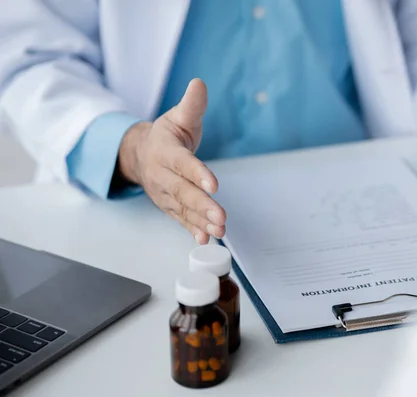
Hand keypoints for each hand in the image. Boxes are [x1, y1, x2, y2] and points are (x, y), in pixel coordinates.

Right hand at [118, 78, 224, 243]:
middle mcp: (162, 175)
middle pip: (182, 191)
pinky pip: (180, 220)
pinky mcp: (169, 206)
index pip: (182, 163)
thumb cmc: (166, 136)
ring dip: (200, 220)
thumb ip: (192, 104)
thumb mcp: (178, 117)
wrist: (141, 154)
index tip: (213, 184)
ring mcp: (164, 193)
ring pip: (182, 208)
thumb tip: (199, 84)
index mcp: (165, 151)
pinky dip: (192, 230)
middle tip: (220, 215)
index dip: (197, 174)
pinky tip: (205, 238)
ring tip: (218, 229)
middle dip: (201, 204)